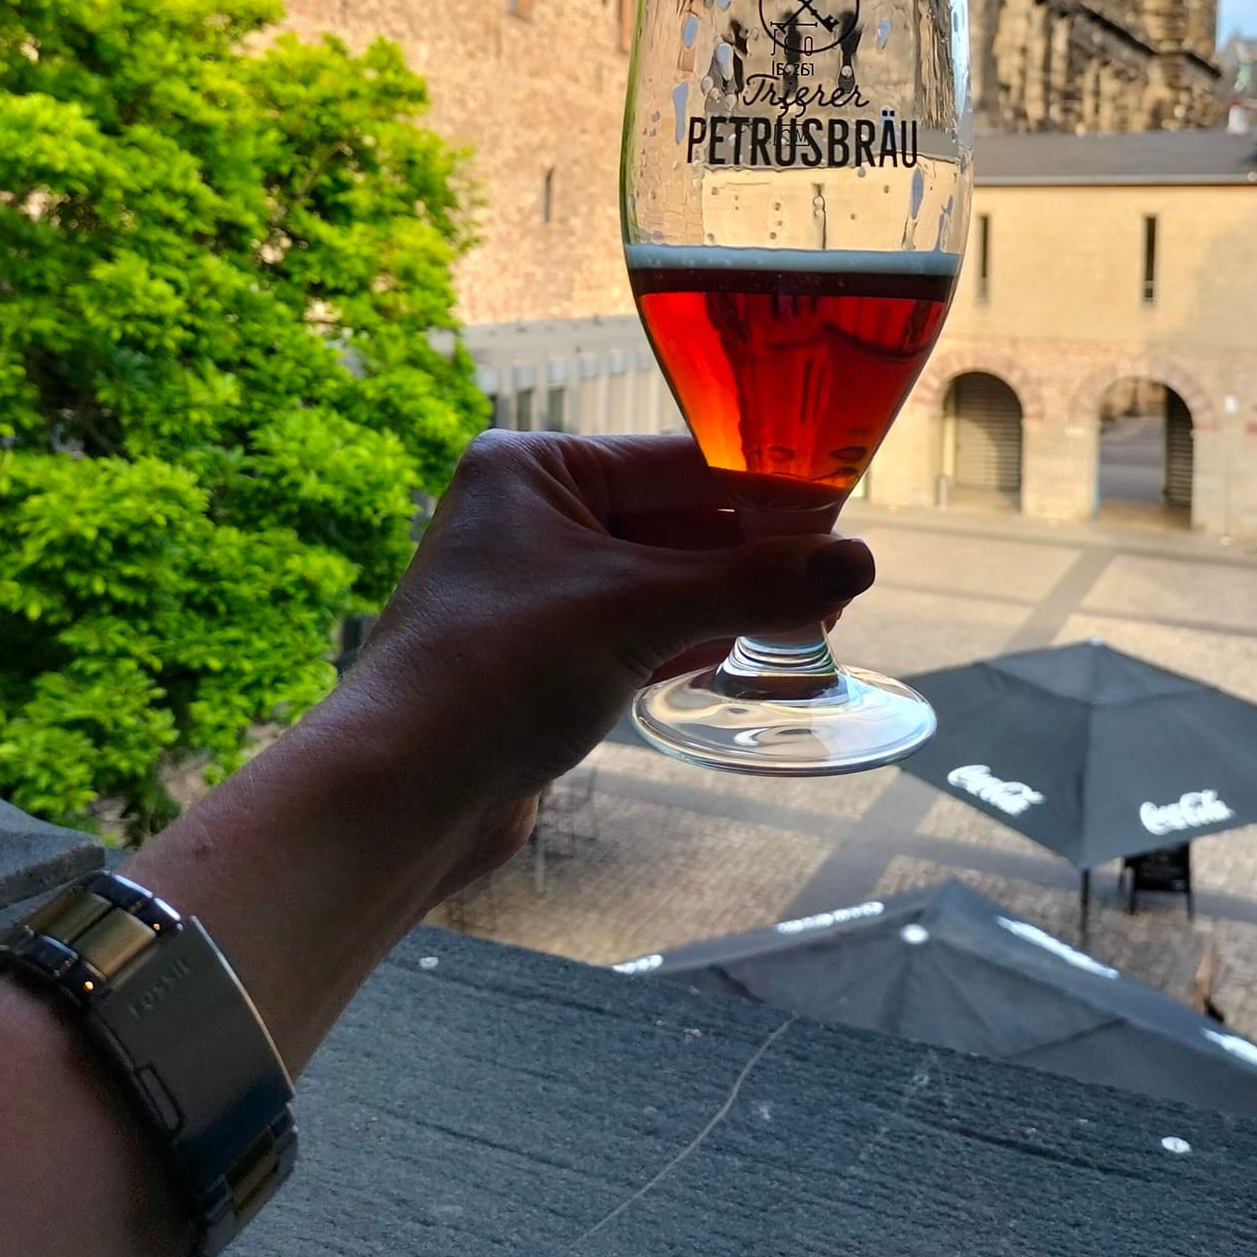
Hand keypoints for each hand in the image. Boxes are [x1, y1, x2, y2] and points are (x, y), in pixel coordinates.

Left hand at [344, 431, 875, 897]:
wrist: (397, 796)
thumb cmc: (495, 673)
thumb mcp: (638, 613)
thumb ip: (751, 583)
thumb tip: (860, 561)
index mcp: (536, 467)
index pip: (680, 460)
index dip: (767, 486)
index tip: (846, 513)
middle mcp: (533, 513)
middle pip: (677, 518)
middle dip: (755, 551)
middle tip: (841, 582)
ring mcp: (538, 586)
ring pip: (664, 578)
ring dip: (731, 598)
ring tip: (816, 617)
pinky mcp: (547, 653)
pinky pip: (641, 627)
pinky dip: (694, 636)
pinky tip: (751, 650)